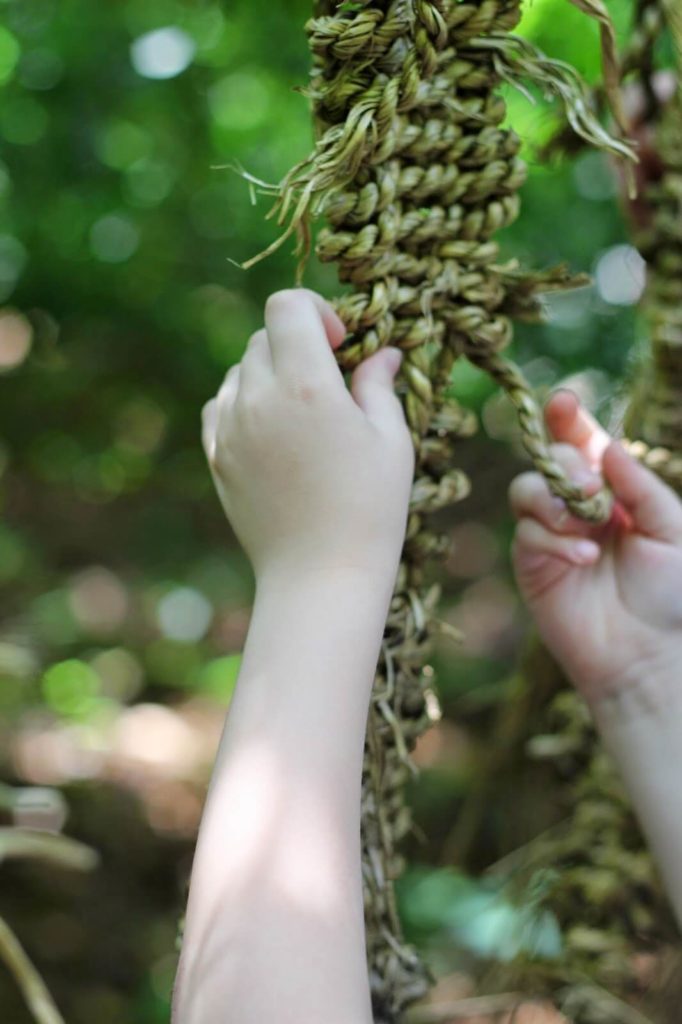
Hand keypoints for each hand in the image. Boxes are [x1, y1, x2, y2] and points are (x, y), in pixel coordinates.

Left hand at [201, 288, 414, 584]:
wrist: (319, 575)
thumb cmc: (369, 509)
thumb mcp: (390, 441)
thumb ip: (378, 385)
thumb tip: (381, 353)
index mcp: (306, 384)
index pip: (286, 306)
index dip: (315, 312)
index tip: (340, 344)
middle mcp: (258, 398)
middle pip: (264, 337)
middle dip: (298, 345)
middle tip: (330, 382)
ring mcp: (230, 427)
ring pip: (241, 370)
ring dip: (271, 373)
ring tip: (304, 412)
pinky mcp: (216, 455)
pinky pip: (222, 405)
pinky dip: (245, 402)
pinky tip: (274, 431)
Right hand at [509, 390, 681, 703]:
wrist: (651, 653)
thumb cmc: (672, 593)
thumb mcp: (672, 529)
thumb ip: (640, 485)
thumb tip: (605, 445)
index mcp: (613, 491)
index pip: (583, 443)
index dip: (568, 418)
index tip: (564, 402)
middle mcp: (577, 506)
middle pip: (549, 458)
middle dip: (567, 465)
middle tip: (594, 491)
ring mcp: (550, 534)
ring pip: (526, 490)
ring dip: (555, 500)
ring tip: (589, 526)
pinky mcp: (532, 565)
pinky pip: (528, 534)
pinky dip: (555, 540)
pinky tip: (585, 560)